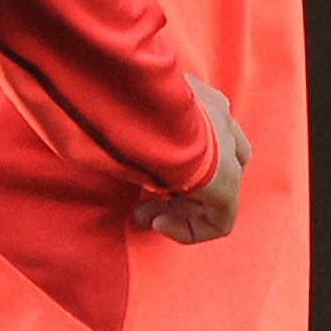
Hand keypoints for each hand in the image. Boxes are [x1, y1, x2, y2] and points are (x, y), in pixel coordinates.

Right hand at [140, 78, 246, 244]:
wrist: (151, 111)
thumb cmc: (130, 99)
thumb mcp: (129, 102)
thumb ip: (129, 117)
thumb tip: (100, 127)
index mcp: (206, 102)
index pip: (207, 132)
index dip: (180, 157)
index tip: (145, 167)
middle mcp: (223, 126)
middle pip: (214, 167)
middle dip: (175, 190)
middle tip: (139, 202)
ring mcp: (229, 157)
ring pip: (215, 195)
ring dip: (176, 211)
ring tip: (142, 216)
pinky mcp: (227, 187)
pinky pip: (220, 221)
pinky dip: (188, 230)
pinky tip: (157, 224)